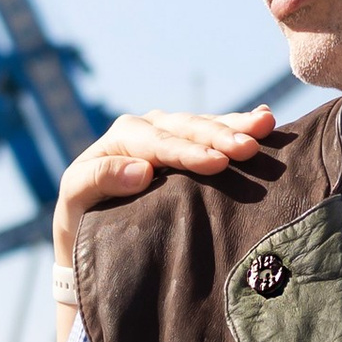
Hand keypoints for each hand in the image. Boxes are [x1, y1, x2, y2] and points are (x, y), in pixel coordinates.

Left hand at [53, 105, 277, 267]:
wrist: (91, 224)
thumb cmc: (82, 214)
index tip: (218, 163)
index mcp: (124, 136)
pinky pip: (216, 132)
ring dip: (237, 126)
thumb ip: (100, 179)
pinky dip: (239, 124)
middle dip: (220, 136)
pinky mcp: (190, 145)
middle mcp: (150, 127)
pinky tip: (265, 118)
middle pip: (188, 128)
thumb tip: (142, 171)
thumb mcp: (76, 196)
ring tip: (265, 126)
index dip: (189, 152)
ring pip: (207, 126)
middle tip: (250, 147)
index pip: (160, 143)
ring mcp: (172, 133)